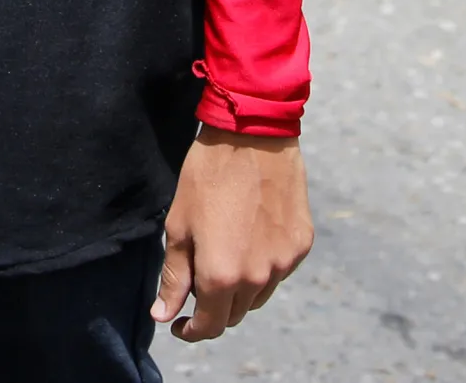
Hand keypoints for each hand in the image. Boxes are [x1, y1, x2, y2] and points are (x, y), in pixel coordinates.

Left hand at [154, 130, 310, 341]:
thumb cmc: (207, 177)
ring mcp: (284, 262)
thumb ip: (174, 277)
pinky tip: (248, 238)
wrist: (253, 136)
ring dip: (239, 289)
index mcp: (222, 276)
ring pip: (258, 295)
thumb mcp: (179, 226)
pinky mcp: (301, 244)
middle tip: (197, 283)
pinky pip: (278, 270)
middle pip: (235, 314)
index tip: (179, 322)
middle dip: (213, 307)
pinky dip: (262, 267)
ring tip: (223, 254)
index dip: (192, 329)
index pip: (210, 325)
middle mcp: (258, 278)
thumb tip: (163, 314)